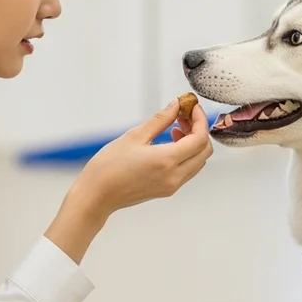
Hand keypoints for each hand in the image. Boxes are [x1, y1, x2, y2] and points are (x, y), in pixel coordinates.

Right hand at [72, 99, 213, 219]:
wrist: (97, 195)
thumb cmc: (109, 166)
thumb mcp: (134, 136)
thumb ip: (160, 120)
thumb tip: (176, 105)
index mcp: (167, 161)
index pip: (200, 139)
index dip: (200, 120)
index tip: (192, 107)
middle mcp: (174, 176)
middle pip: (204, 151)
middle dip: (199, 130)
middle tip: (183, 116)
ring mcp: (172, 185)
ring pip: (198, 161)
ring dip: (193, 143)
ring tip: (175, 128)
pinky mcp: (167, 190)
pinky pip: (188, 170)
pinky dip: (187, 154)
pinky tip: (169, 144)